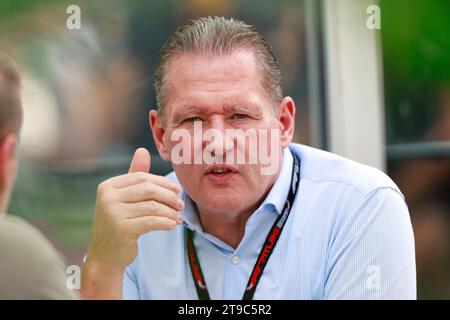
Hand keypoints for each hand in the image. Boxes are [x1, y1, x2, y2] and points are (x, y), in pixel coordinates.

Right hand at [81, 148, 183, 298]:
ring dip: (170, 211)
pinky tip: (172, 225)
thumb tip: (143, 150)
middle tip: (180, 204)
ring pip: (153, 206)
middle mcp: (108, 198)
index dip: (162, 182)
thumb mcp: (124, 198)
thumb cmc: (119, 223)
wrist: (105, 256)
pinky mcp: (122, 229)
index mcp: (108, 186)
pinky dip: (166, 222)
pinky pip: (152, 221)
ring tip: (178, 217)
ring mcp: (113, 213)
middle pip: (148, 189)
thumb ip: (134, 175)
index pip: (141, 177)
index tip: (176, 190)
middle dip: (168, 196)